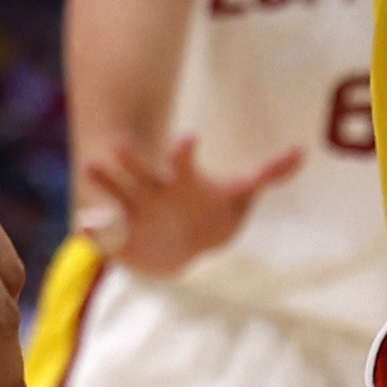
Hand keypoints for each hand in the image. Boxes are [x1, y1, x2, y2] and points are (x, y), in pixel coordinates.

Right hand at [76, 130, 304, 278]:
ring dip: (105, 181)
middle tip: (118, 142)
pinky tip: (84, 228)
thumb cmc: (211, 215)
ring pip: (117, 192)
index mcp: (183, 180)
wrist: (178, 249)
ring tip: (90, 165)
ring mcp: (134, 212)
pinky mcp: (120, 236)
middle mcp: (154, 190)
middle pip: (141, 170)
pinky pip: (102, 231)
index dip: (183, 150)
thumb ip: (267, 174)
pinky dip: (93, 230)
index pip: (183, 160)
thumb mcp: (239, 196)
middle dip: (131, 158)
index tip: (188, 138)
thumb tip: (302, 151)